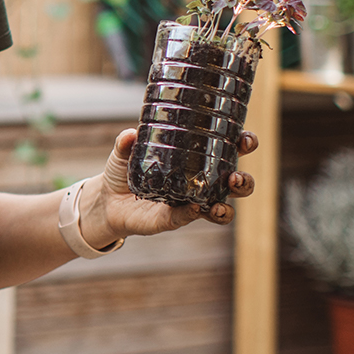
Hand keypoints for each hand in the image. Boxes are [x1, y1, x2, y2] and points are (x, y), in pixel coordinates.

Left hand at [83, 128, 258, 242]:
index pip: (229, 151)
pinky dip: (192, 213)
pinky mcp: (173, 219)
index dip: (243, 145)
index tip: (246, 139)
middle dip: (244, 182)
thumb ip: (126, 143)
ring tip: (221, 204)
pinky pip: (188, 218)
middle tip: (237, 176)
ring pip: (221, 208)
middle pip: (235, 184)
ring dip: (226, 207)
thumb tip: (130, 134)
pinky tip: (193, 208)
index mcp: (197, 160)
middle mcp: (200, 183)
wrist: (107, 200)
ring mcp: (189, 203)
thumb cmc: (125, 170)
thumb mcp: (124, 153)